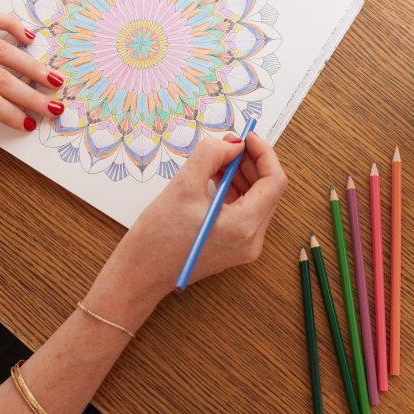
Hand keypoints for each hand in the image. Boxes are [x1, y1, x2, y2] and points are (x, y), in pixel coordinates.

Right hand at [93, 132, 287, 313]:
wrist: (138, 277)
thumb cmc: (156, 239)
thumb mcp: (183, 187)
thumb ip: (211, 156)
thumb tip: (233, 143)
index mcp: (244, 226)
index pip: (274, 181)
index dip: (263, 154)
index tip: (247, 136)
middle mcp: (252, 240)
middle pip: (267, 190)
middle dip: (250, 162)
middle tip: (229, 144)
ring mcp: (244, 246)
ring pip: (256, 200)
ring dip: (241, 175)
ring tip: (216, 159)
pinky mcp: (233, 247)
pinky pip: (243, 212)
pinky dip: (233, 191)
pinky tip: (213, 178)